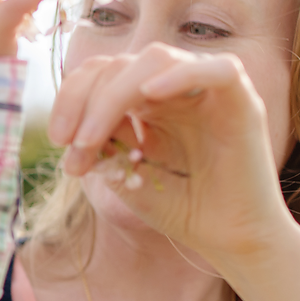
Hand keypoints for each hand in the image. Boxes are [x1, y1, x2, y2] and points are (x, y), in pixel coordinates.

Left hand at [46, 43, 296, 270]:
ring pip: (158, 59)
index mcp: (148, 98)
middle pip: (122, 63)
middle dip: (86, 101)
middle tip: (70, 143)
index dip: (73, 97)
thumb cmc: (180, 208)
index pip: (103, 72)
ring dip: (115, 94)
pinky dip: (182, 75)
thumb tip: (70, 127)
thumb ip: (101, 144)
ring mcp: (209, 90)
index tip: (57, 140)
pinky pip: (219, 69)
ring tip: (94, 137)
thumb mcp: (125, 175)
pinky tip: (151, 94)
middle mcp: (177, 86)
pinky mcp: (242, 102)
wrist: (229, 240)